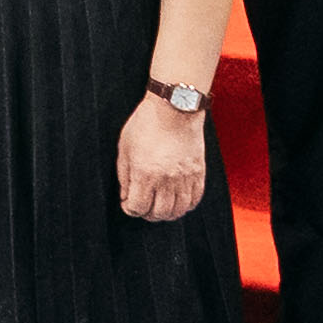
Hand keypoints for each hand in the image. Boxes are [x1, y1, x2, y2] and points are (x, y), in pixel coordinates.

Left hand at [115, 89, 206, 222]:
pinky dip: (186, 205)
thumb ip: (124, 176)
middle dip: (147, 213)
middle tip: (144, 206)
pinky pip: (195, 199)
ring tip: (160, 206)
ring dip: (167, 213)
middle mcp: (166, 179)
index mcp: (145, 174)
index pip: (137, 208)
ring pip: (178, 210)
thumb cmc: (146, 124)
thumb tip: (126, 196)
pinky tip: (178, 200)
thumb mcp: (124, 148)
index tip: (128, 202)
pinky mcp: (198, 172)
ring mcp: (185, 177)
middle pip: (158, 213)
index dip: (130, 208)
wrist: (174, 108)